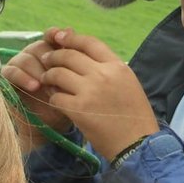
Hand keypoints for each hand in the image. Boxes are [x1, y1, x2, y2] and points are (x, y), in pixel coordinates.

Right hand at [0, 36, 72, 149]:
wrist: (50, 125)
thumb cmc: (65, 101)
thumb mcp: (74, 82)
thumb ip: (73, 60)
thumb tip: (71, 30)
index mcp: (51, 51)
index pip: (52, 36)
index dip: (55, 34)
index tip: (59, 36)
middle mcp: (34, 55)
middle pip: (39, 47)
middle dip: (48, 59)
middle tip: (58, 73)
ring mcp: (20, 64)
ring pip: (25, 58)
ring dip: (36, 70)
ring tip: (44, 83)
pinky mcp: (8, 77)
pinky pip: (11, 71)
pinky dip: (22, 77)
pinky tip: (33, 86)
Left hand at [37, 27, 158, 160]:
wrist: (138, 144)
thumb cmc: (135, 116)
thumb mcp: (128, 83)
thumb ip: (109, 69)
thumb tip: (84, 56)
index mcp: (117, 66)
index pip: (89, 42)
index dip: (70, 38)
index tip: (59, 38)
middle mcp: (103, 74)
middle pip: (69, 55)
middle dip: (54, 56)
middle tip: (46, 59)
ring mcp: (90, 91)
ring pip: (58, 73)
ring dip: (49, 76)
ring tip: (46, 80)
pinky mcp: (78, 110)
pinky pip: (56, 97)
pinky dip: (52, 98)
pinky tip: (55, 100)